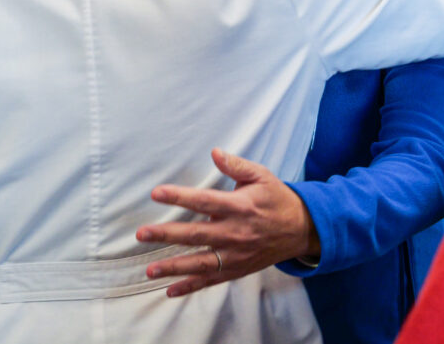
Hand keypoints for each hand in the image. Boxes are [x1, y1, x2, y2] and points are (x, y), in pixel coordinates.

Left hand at [136, 148, 318, 296]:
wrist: (301, 230)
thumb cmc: (277, 199)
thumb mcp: (261, 176)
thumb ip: (236, 166)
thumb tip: (215, 152)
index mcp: (239, 207)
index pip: (204, 201)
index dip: (179, 197)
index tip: (156, 193)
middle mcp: (235, 233)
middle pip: (195, 235)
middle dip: (167, 234)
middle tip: (142, 234)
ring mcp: (235, 255)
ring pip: (200, 263)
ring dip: (173, 267)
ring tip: (149, 269)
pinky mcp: (237, 269)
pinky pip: (211, 280)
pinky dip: (190, 287)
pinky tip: (170, 290)